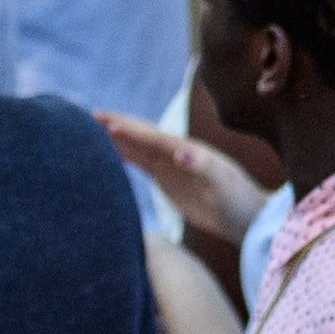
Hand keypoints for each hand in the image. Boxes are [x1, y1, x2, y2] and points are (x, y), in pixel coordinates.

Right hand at [92, 111, 269, 242]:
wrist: (247, 217)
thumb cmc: (238, 201)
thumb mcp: (223, 184)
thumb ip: (203, 166)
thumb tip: (181, 151)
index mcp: (186, 151)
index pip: (151, 136)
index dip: (127, 130)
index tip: (103, 123)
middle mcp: (175, 153)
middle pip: (140, 135)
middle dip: (115, 124)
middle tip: (87, 117)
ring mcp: (170, 165)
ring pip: (136, 146)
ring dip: (115, 137)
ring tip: (89, 129)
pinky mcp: (168, 180)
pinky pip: (140, 163)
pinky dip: (123, 155)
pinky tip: (109, 152)